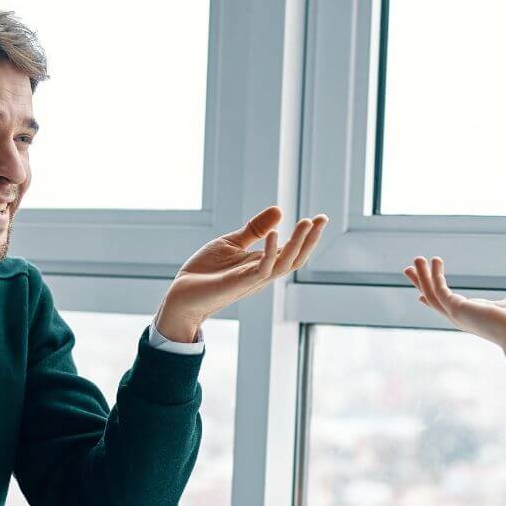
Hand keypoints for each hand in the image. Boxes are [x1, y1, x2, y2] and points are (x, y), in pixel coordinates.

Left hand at [155, 207, 328, 342]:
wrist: (182, 294)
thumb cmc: (205, 272)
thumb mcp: (232, 243)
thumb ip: (255, 230)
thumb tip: (279, 210)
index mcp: (262, 264)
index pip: (292, 251)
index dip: (307, 236)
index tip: (321, 218)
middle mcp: (262, 274)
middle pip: (295, 258)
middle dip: (310, 239)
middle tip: (323, 219)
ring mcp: (253, 280)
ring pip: (285, 264)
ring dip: (298, 244)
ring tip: (307, 222)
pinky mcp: (240, 283)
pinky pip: (262, 269)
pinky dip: (271, 252)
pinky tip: (275, 234)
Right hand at [404, 256, 505, 412]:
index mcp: (475, 317)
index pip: (448, 307)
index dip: (434, 299)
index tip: (421, 295)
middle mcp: (463, 317)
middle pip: (434, 300)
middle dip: (421, 283)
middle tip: (409, 269)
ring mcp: (458, 315)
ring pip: (432, 294)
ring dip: (422, 276)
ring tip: (417, 259)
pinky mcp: (456, 309)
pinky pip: (438, 290)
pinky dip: (433, 275)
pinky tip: (435, 260)